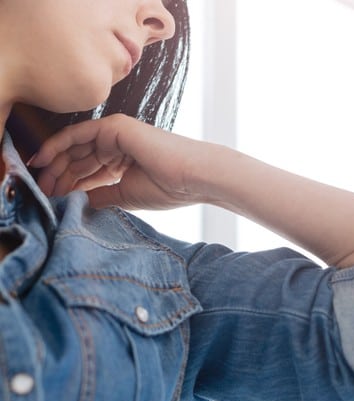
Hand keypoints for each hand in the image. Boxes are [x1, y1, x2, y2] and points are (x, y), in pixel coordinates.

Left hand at [29, 114, 215, 209]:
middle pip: (79, 158)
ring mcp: (116, 133)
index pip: (90, 170)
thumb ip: (100, 196)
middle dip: (59, 174)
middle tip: (41, 192)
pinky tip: (44, 160)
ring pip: (76, 147)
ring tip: (41, 182)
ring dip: (55, 163)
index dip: (70, 184)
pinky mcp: (114, 126)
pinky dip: (59, 145)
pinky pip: (78, 134)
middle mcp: (119, 144)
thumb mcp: (126, 196)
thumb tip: (76, 202)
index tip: (53, 199)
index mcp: (125, 160)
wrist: (194, 177)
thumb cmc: (170, 187)